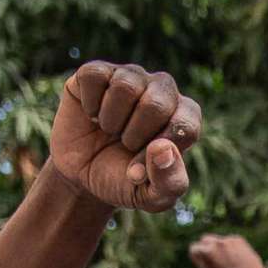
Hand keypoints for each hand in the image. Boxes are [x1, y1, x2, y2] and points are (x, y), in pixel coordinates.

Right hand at [48, 63, 201, 212]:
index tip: (138, 170)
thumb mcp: (151, 196)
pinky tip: (92, 114)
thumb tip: (163, 148)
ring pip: (125, 86)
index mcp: (185, 117)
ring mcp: (131, 77)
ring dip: (111, 120)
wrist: (82, 176)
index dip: (157, 155)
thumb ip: (168, 181)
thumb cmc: (124, 181)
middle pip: (155, 104)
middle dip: (133, 135)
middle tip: (124, 145)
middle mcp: (163, 90)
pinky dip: (89, 104)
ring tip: (109, 129)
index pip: (185, 127)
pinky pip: (95, 76)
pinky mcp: (99, 71)